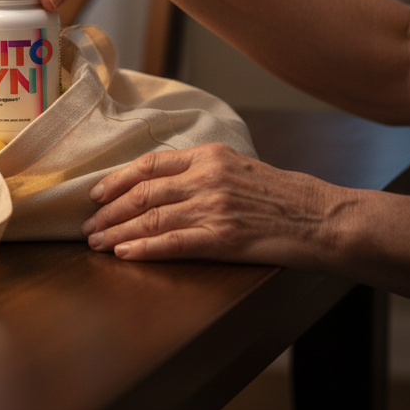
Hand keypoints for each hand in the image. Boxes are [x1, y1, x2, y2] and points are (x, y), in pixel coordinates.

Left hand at [80, 143, 347, 268]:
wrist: (322, 218)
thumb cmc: (283, 195)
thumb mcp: (240, 166)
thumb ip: (203, 170)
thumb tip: (162, 182)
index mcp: (209, 155)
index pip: (150, 164)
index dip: (117, 179)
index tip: (95, 193)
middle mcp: (207, 177)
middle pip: (143, 193)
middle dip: (109, 210)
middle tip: (87, 225)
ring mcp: (214, 208)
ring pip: (151, 218)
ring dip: (117, 231)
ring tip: (96, 243)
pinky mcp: (223, 238)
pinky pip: (173, 243)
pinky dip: (143, 248)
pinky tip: (123, 253)